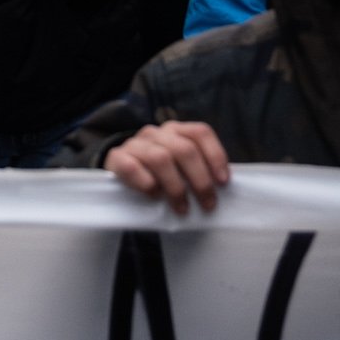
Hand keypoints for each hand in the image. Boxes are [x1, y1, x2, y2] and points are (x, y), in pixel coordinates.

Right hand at [105, 120, 230, 214]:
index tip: (223, 182)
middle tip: (207, 204)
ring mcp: (135, 143)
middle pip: (184, 149)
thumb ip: (197, 170)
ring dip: (176, 187)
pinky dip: (146, 184)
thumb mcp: (179, 168)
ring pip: (161, 159)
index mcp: (175, 131)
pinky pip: (132, 167)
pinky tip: (154, 196)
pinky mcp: (116, 158)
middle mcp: (156, 133)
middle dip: (200, 180)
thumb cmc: (158, 176)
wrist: (121, 177)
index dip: (215, 156)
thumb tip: (222, 186)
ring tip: (182, 208)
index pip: (200, 133)